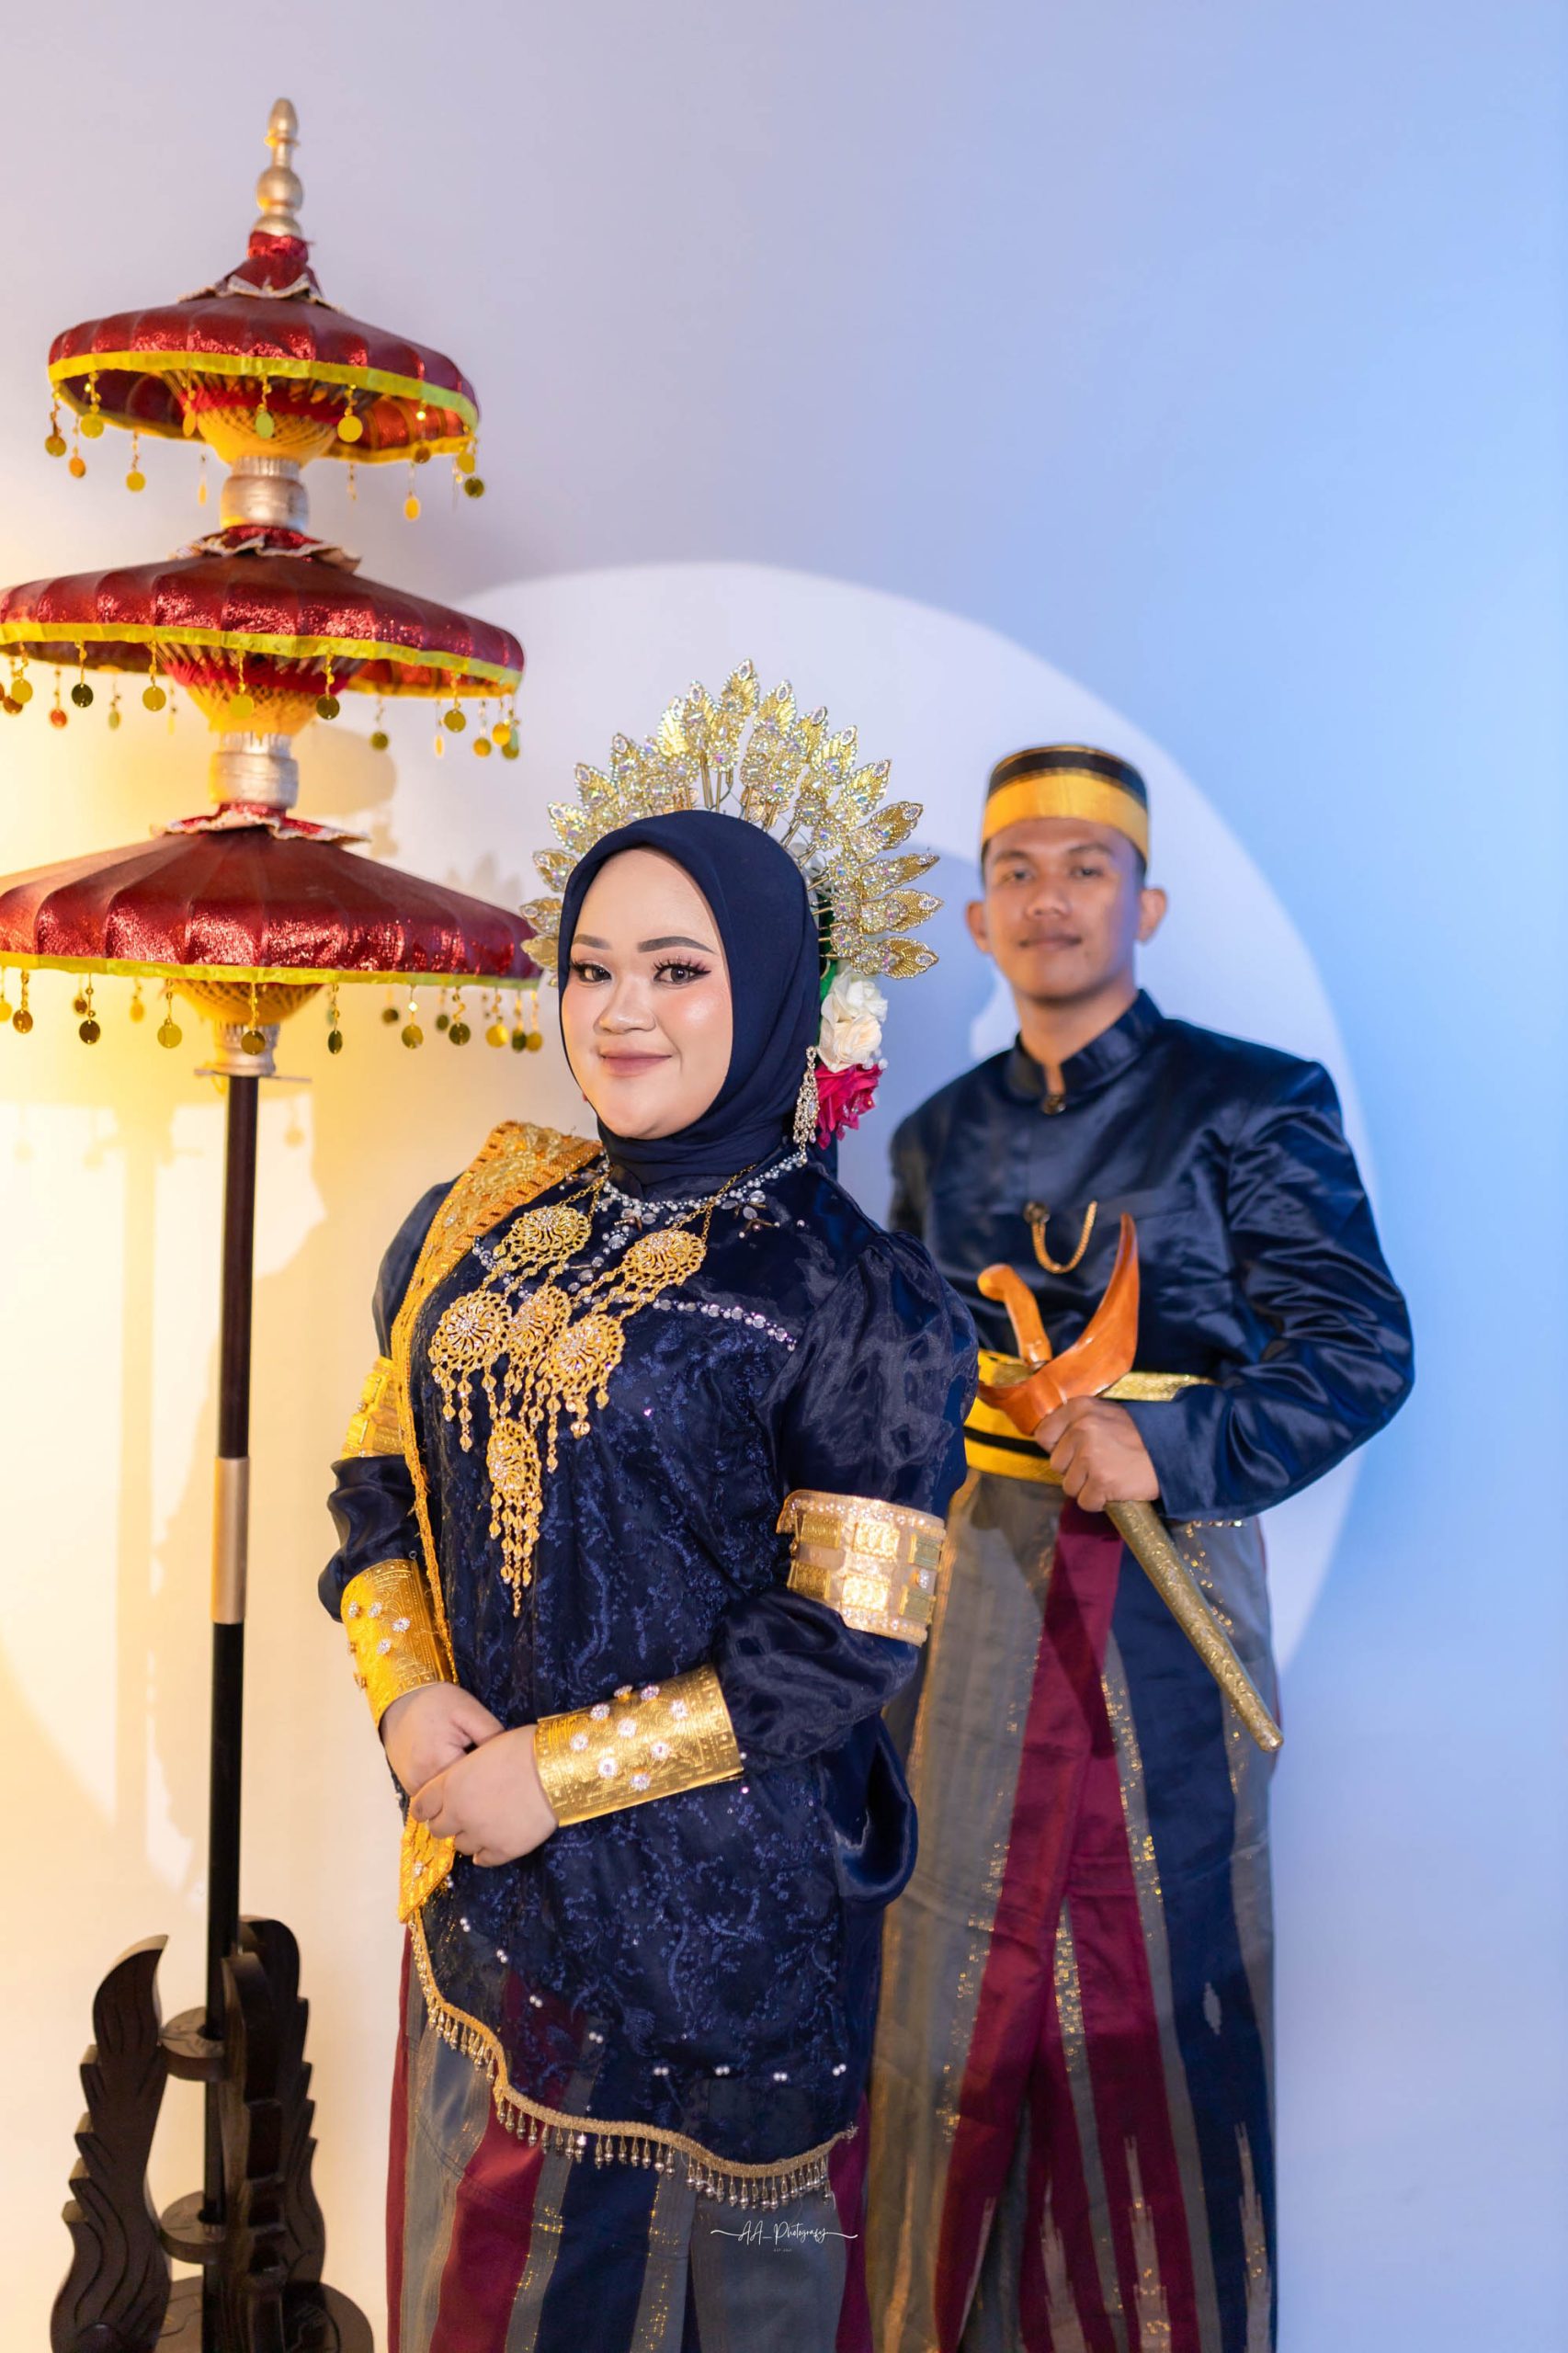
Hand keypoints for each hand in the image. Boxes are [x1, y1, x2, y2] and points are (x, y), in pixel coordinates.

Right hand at [381, 1683, 502, 1798]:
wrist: (401, 1700)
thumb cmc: (437, 1703)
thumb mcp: (469, 1710)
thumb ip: (490, 1734)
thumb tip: (509, 1760)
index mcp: (440, 1761)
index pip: (474, 1787)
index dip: (490, 1781)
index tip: (499, 1770)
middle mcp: (421, 1780)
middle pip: (458, 1800)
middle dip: (476, 1791)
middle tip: (489, 1773)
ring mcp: (412, 1786)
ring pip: (444, 1803)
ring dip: (459, 1794)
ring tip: (471, 1773)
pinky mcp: (408, 1787)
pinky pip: (433, 1799)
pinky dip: (445, 1793)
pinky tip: (455, 1776)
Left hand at [410, 1726, 558, 1867]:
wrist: (556, 1768)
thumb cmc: (524, 1749)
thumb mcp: (484, 1752)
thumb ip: (467, 1772)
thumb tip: (469, 1781)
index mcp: (450, 1784)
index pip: (421, 1806)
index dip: (427, 1808)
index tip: (433, 1809)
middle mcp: (459, 1813)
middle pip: (438, 1829)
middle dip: (447, 1823)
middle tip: (461, 1816)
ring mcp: (481, 1834)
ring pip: (461, 1846)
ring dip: (469, 1836)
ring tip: (485, 1825)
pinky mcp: (503, 1850)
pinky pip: (485, 1860)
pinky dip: (486, 1854)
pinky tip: (493, 1843)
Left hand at [1033, 1398, 1159, 1513]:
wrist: (1175, 1451)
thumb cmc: (1139, 1435)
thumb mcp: (1105, 1414)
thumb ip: (1077, 1422)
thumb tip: (1048, 1441)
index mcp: (1079, 1408)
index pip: (1044, 1435)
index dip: (1057, 1448)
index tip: (1074, 1453)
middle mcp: (1082, 1429)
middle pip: (1056, 1464)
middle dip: (1075, 1470)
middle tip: (1101, 1465)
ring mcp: (1091, 1456)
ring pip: (1069, 1486)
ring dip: (1087, 1487)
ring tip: (1111, 1475)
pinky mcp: (1102, 1481)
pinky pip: (1085, 1502)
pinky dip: (1100, 1502)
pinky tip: (1116, 1488)